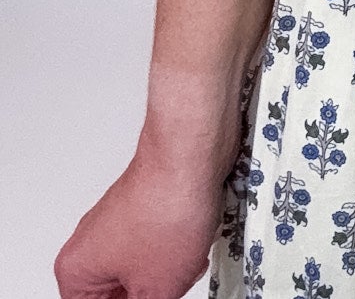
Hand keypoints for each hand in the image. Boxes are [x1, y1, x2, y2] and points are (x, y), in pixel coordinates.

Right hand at [54, 150, 227, 298]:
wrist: (192, 154)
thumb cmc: (166, 206)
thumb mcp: (156, 291)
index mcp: (75, 269)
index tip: (144, 297)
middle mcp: (90, 242)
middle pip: (121, 293)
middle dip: (150, 292)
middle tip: (166, 285)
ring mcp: (118, 222)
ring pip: (144, 270)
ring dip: (169, 272)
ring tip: (184, 259)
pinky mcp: (146, 208)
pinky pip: (160, 244)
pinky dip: (179, 248)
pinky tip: (193, 241)